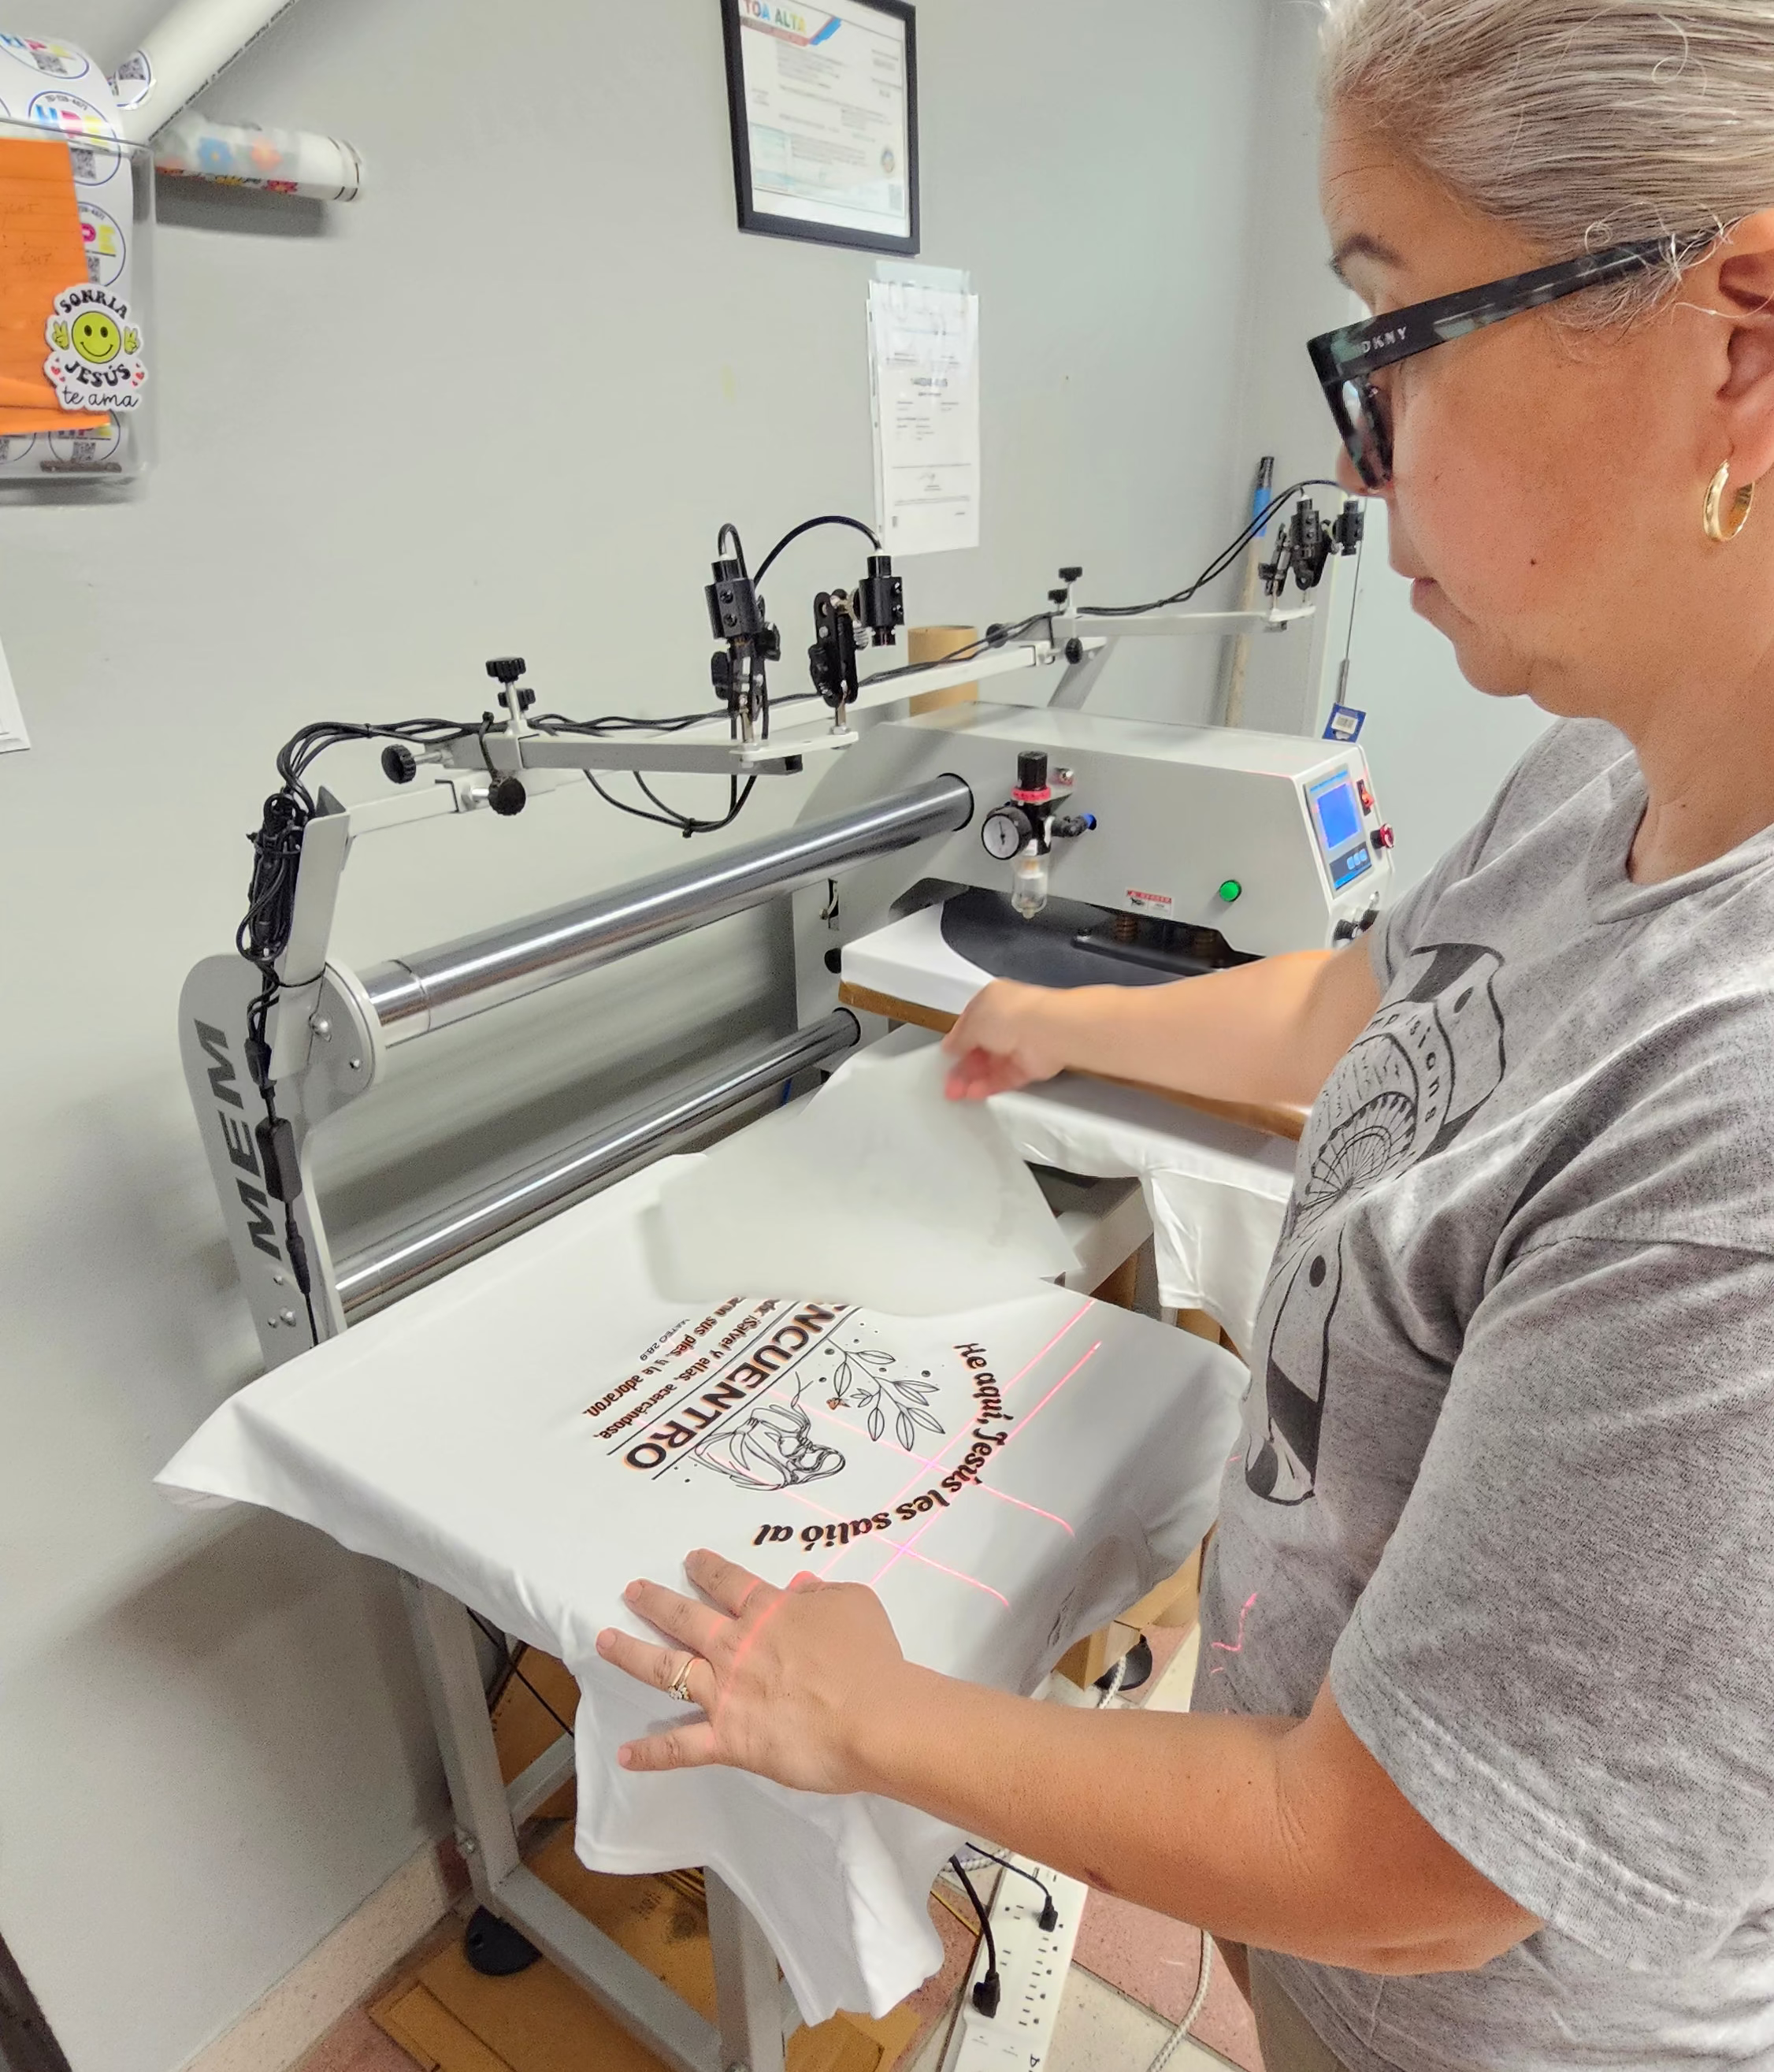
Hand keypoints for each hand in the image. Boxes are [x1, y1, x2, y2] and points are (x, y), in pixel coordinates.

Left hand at [596, 1549, 907, 1791]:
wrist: (872, 1715)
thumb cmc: (869, 1657)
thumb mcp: (854, 1602)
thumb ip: (822, 1593)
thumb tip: (800, 1587)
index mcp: (768, 1611)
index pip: (729, 1581)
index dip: (707, 1568)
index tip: (690, 1560)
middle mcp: (735, 1646)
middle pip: (685, 1617)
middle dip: (655, 1601)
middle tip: (631, 1591)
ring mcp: (725, 1692)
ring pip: (665, 1669)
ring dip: (630, 1653)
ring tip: (604, 1642)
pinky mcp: (727, 1738)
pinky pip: (681, 1747)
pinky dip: (651, 1753)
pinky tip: (624, 1755)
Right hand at [942, 981, 1073, 1099]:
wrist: (1047, 1031)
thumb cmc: (1014, 1013)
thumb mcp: (972, 1022)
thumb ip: (958, 1037)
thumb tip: (950, 1046)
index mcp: (992, 1001)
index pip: (969, 1024)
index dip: (956, 1043)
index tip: (946, 1058)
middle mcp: (1008, 1021)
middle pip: (980, 1048)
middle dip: (962, 1067)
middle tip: (949, 1082)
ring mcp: (1021, 1043)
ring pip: (991, 1065)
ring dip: (973, 1079)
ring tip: (957, 1093)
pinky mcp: (1031, 1065)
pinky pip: (1006, 1078)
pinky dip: (990, 1086)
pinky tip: (975, 1093)